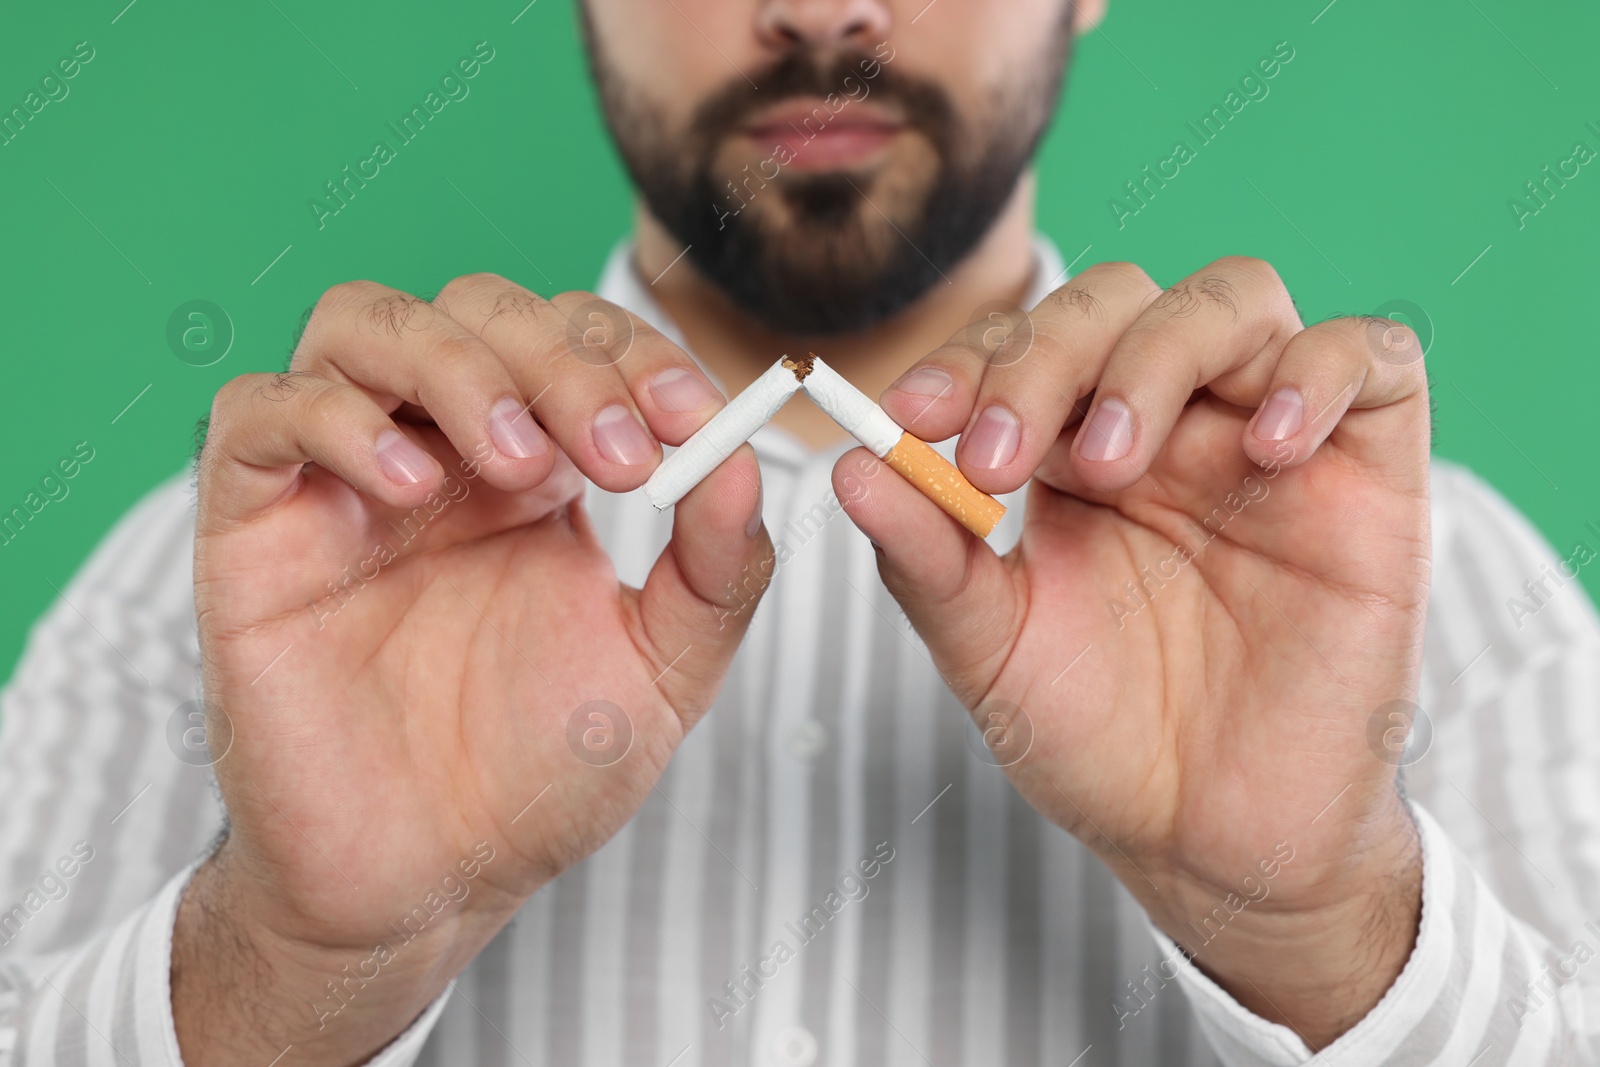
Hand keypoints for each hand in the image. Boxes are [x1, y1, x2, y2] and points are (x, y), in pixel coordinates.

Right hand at [175, 275, 770, 1063]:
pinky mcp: (254, 529)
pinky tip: (406, 487)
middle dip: (560, 360)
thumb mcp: (663, 671)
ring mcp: (342, 482)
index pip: (574, 339)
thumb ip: (715, 571)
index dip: (634, 354)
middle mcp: (438, 455)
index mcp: (535, 471)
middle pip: (478, 310)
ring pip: (363, 324)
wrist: (429, 880)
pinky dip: (332, 418)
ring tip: (518, 460)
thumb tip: (746, 463)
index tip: (692, 416)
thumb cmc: (538, 774)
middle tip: (617, 455)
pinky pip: (256, 413)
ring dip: (455, 365)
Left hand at [835, 257, 1427, 1047]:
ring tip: (1112, 464)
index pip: (1025, 343)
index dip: (968, 359)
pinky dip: (1317, 374)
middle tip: (999, 458)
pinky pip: (1373, 360)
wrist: (1211, 845)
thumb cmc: (1102, 741)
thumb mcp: (991, 650)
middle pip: (1119, 301)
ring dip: (1158, 356)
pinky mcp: (1369, 474)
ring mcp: (1268, 438)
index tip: (910, 415)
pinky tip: (1265, 447)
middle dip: (1045, 358)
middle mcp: (1171, 424)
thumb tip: (849, 466)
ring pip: (1235, 300)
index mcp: (1074, 449)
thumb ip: (926, 557)